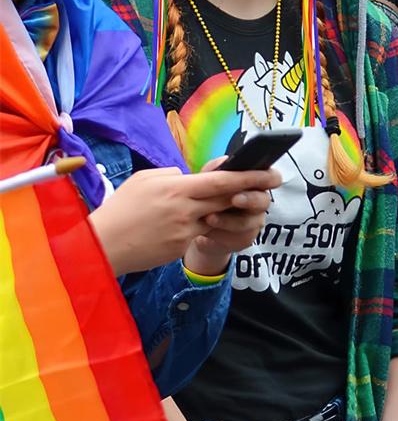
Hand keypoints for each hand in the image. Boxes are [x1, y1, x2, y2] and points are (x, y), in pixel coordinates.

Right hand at [89, 165, 278, 275]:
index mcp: (178, 188)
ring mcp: (184, 231)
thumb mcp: (145, 180)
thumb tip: (190, 177)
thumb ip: (172, 175)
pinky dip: (200, 227)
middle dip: (252, 191)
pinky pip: (197, 234)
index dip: (248, 177)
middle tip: (273, 182)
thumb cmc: (121, 208)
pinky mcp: (179, 248)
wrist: (101, 246)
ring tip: (236, 203)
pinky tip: (193, 224)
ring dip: (227, 211)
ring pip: (216, 218)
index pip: (221, 181)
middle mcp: (186, 209)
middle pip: (227, 199)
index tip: (268, 172)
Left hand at [183, 157, 280, 274]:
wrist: (201, 227)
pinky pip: (238, 237)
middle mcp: (259, 201)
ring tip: (209, 217)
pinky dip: (221, 233)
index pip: (271, 177)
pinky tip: (207, 230)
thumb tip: (224, 161)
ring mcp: (254, 222)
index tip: (261, 176)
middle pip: (264, 200)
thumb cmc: (210, 197)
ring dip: (229, 220)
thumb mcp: (209, 180)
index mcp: (255, 183)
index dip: (269, 178)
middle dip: (250, 199)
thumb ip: (216, 169)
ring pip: (249, 222)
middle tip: (235, 199)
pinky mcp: (245, 238)